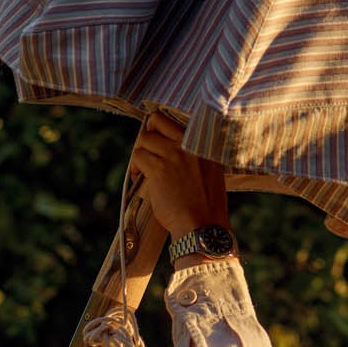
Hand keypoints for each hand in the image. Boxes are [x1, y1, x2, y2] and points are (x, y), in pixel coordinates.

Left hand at [132, 111, 229, 242]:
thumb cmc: (207, 205)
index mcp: (205, 143)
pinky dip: (136, 166)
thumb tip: (173, 148)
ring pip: (144, 139)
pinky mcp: (159, 169)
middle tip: (148, 148)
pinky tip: (140, 176)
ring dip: (140, 152)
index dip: (163, 128)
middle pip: (158, 120)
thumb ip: (196, 155)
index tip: (159, 139)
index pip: (177, 120)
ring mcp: (174, 154)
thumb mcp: (211, 171)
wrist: (202, 226)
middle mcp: (190, 143)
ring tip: (143, 168)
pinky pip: (138, 156)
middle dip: (148, 132)